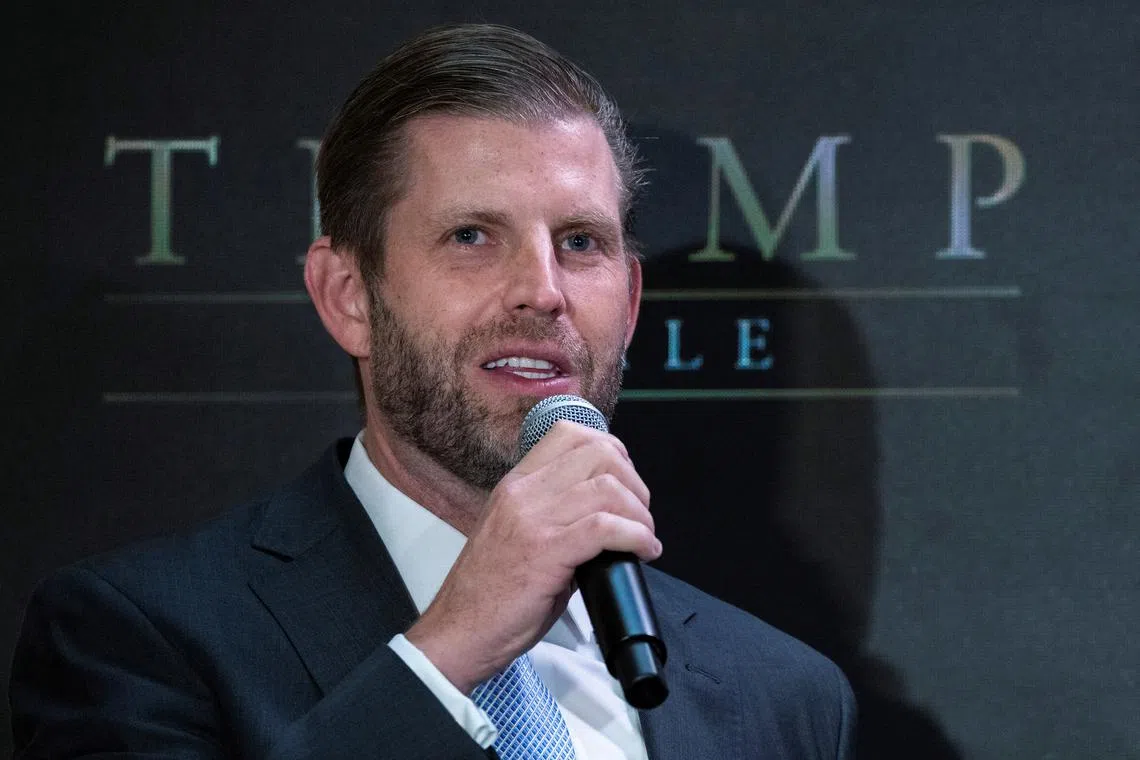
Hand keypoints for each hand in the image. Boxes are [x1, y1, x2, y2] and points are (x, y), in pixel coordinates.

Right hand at [404, 420, 659, 693]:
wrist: (458, 631)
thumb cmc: (488, 593)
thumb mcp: (517, 534)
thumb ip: (554, 514)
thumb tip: (605, 514)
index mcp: (515, 485)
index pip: (567, 434)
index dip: (610, 449)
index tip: (625, 479)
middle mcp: (523, 493)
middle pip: (598, 453)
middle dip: (633, 480)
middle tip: (639, 513)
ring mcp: (533, 520)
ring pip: (607, 488)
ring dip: (639, 512)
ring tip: (644, 535)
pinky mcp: (546, 553)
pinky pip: (605, 527)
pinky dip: (636, 536)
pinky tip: (644, 551)